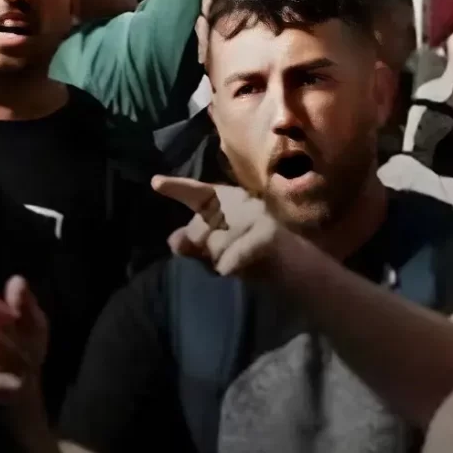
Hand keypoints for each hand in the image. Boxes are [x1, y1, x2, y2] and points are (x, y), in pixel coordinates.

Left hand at [153, 176, 292, 282]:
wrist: (297, 269)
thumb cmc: (255, 256)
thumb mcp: (219, 250)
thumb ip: (194, 246)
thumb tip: (174, 240)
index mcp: (226, 201)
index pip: (196, 193)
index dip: (177, 188)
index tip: (155, 183)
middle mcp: (240, 201)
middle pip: (198, 231)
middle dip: (205, 251)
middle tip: (228, 255)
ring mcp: (255, 215)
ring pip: (214, 247)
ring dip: (222, 262)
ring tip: (244, 261)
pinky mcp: (266, 233)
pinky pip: (230, 256)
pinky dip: (229, 266)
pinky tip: (235, 269)